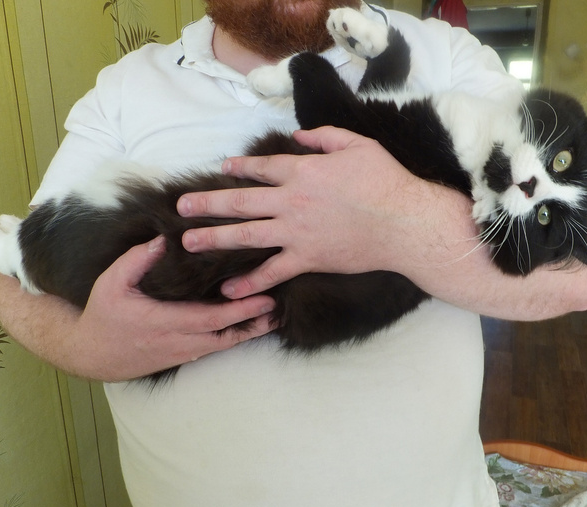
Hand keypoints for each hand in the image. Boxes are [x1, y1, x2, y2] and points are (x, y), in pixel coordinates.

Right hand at [0, 236, 276, 381]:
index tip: (265, 297)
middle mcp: (180, 341)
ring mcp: (185, 351)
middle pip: (228, 334)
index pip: (212, 319)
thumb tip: (164, 238)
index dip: (241, 310)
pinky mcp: (186, 355)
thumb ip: (137, 260)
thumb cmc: (104, 314)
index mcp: (164, 322)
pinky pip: (217, 346)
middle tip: (281, 305)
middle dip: (256, 321)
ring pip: (226, 344)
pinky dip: (237, 335)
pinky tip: (253, 323)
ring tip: (276, 315)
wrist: (92, 354)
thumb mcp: (111, 282)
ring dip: (252, 330)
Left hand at [177, 126, 448, 298]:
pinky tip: (228, 290)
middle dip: (207, 204)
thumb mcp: (358, 145)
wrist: (403, 222)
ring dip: (214, 238)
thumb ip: (325, 137)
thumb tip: (299, 135)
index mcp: (302, 171)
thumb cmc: (385, 181)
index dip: (239, 168)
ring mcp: (296, 232)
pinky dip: (250, 282)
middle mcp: (290, 201)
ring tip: (188, 242)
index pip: (261, 168)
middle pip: (240, 202)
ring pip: (246, 235)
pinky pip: (273, 272)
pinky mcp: (307, 258)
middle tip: (182, 207)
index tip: (223, 168)